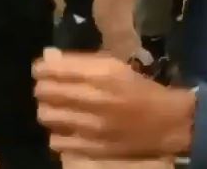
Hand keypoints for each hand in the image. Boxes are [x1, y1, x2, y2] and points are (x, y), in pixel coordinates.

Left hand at [33, 51, 194, 159]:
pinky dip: (58, 131)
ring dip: (49, 108)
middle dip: (43, 86)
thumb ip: (80, 63)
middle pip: (45, 92)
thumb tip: (48, 56)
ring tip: (58, 106)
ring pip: (47, 115)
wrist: (165, 123)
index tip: (41, 68)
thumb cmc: (140, 88)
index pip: (54, 69)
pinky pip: (56, 140)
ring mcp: (89, 126)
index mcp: (102, 72)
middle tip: (50, 86)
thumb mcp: (114, 66)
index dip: (42, 68)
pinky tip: (68, 126)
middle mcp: (93, 98)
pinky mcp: (89, 148)